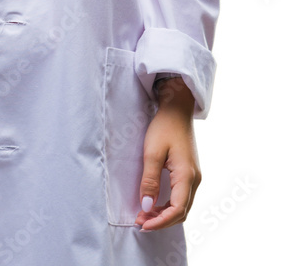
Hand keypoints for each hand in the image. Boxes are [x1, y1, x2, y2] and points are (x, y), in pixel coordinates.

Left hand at [135, 79, 200, 230]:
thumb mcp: (152, 152)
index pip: (177, 210)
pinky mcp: (189, 173)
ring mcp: (194, 177)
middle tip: (140, 221)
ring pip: (182, 206)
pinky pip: (181, 197)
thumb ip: (149, 180)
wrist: (177, 110)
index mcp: (186, 176)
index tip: (143, 224)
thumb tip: (147, 207)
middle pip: (181, 212)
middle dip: (161, 220)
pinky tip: (154, 203)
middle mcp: (194, 180)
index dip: (160, 222)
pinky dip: (168, 205)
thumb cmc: (164, 127)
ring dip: (164, 214)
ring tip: (144, 214)